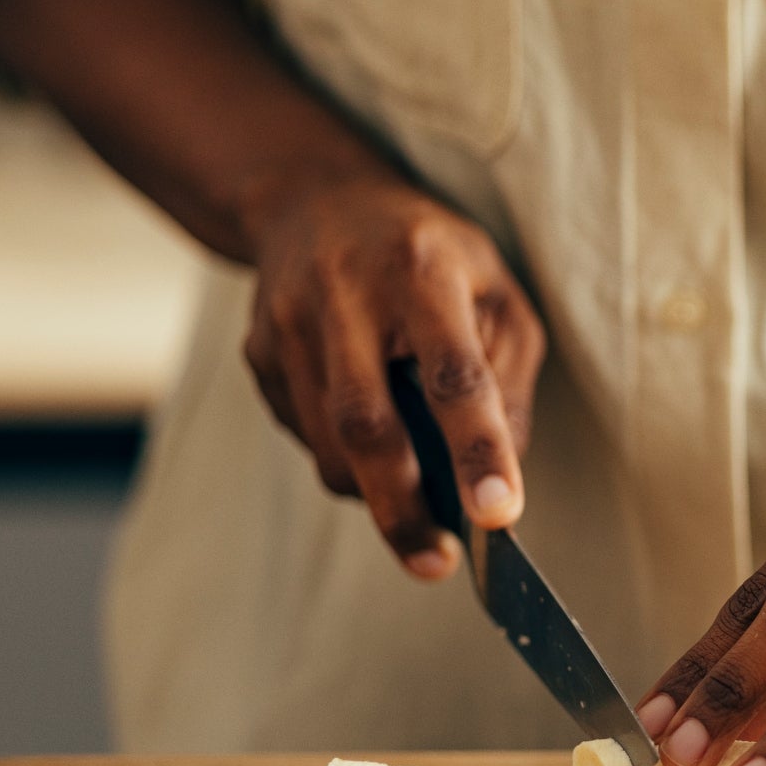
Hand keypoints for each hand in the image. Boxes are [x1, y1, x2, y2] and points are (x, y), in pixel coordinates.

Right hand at [241, 172, 545, 577]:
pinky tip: (367, 429)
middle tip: (435, 564)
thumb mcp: (496, 291)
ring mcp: (289, 325)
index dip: (477, 449)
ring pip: (330, 445)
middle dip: (403, 509)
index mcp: (423, 271)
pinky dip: (345, 458)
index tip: (497, 515)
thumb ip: (507, 377)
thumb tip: (503, 474)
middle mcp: (347, 294)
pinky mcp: (258, 353)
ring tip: (413, 493)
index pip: (454, 374)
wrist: (314, 201)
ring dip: (376, 490)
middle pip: (368, 426)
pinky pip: (304, 437)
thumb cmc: (429, 255)